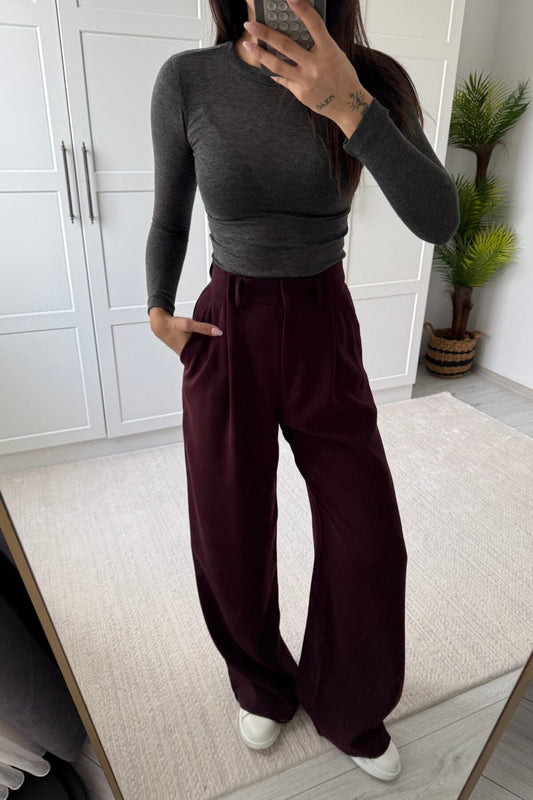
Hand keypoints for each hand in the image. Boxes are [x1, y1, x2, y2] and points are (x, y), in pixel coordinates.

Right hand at [150, 311, 222, 357]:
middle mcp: (188, 355)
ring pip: (201, 353)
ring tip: (222, 348)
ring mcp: (187, 353)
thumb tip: (219, 332)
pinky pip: (198, 349)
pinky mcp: (187, 348)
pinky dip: (203, 347)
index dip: (215, 359)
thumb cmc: (174, 325)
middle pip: (204, 357)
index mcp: (190, 353)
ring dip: (209, 350)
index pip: (206, 360)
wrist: (161, 324)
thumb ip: (203, 328)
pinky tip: (211, 343)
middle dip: (214, 355)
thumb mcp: (189, 324)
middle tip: (228, 353)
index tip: (227, 358)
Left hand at [243, 0, 373, 131]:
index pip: (314, 24)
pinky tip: (265, 64)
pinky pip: (282, 79)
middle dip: (265, 33)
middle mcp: (316, 65)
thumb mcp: (335, 54)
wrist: (348, 105)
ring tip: (248, 44)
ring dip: (260, 54)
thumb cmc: (342, 75)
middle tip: (249, 25)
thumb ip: (318, 43)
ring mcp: (306, 80)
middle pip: (286, 46)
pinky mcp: (300, 93)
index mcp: (328, 50)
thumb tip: (298, 31)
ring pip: (277, 65)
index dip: (302, 9)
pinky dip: (273, 71)